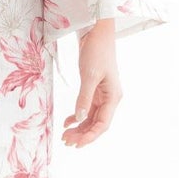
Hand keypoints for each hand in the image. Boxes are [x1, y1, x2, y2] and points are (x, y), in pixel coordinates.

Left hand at [62, 19, 120, 146]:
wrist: (97, 33)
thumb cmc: (97, 51)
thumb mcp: (89, 75)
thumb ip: (84, 98)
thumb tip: (80, 118)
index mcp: (113, 97)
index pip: (103, 124)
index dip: (90, 136)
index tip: (76, 144)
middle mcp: (110, 98)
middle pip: (97, 123)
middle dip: (82, 134)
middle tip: (66, 141)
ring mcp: (102, 95)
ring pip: (91, 118)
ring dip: (79, 127)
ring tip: (65, 135)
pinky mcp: (94, 90)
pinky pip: (87, 108)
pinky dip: (77, 116)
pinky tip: (67, 122)